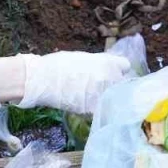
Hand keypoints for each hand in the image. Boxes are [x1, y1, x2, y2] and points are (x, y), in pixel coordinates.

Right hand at [0, 52, 130, 112]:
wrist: (42, 79)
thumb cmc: (60, 64)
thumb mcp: (84, 58)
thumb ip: (100, 64)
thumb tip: (108, 70)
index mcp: (109, 62)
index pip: (125, 67)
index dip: (118, 70)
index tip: (112, 73)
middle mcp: (111, 78)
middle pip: (120, 84)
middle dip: (113, 86)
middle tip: (99, 87)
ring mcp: (103, 94)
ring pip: (111, 99)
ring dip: (105, 99)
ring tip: (89, 97)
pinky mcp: (93, 109)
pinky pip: (99, 110)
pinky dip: (94, 110)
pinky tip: (84, 105)